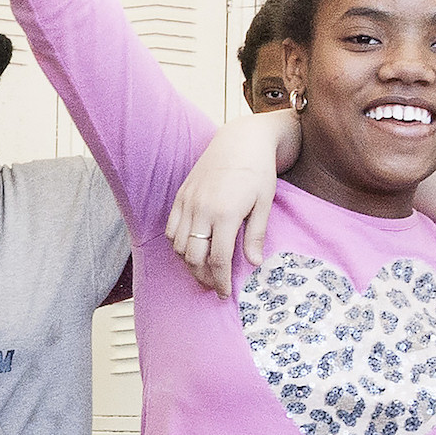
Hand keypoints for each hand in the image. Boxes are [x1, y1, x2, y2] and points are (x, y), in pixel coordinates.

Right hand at [168, 111, 297, 296]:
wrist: (240, 140)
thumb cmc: (258, 171)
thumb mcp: (264, 203)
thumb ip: (256, 235)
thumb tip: (253, 263)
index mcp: (226, 213)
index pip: (218, 259)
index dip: (220, 280)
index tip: (224, 293)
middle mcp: (202, 209)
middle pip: (194, 257)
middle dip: (203, 277)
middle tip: (214, 285)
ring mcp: (188, 202)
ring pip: (179, 245)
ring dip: (189, 263)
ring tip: (203, 270)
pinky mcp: (181, 196)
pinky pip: (171, 229)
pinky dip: (178, 245)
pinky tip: (191, 249)